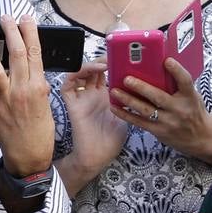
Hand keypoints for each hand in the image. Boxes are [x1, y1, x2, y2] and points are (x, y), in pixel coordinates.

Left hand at [0, 15, 54, 176]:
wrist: (29, 154)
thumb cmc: (39, 128)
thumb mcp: (44, 101)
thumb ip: (34, 82)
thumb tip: (28, 66)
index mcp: (38, 85)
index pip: (35, 51)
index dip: (30, 31)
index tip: (25, 18)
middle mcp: (22, 89)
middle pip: (16, 52)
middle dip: (9, 30)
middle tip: (5, 18)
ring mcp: (4, 98)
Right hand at [57, 61, 127, 195]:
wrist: (98, 156)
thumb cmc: (112, 139)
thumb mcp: (127, 115)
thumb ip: (130, 100)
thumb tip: (145, 85)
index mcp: (105, 96)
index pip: (106, 74)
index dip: (111, 63)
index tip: (123, 57)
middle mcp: (92, 95)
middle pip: (93, 70)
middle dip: (102, 60)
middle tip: (113, 56)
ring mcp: (81, 98)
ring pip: (79, 74)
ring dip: (89, 65)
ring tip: (102, 64)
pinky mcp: (72, 105)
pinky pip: (66, 86)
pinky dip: (74, 75)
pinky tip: (87, 72)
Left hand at [109, 58, 211, 160]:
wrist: (201, 137)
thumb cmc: (193, 111)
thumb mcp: (191, 96)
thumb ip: (177, 85)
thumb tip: (158, 66)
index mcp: (189, 97)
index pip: (185, 81)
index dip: (177, 70)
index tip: (166, 60)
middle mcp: (179, 109)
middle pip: (159, 97)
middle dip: (141, 88)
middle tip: (126, 78)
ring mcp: (168, 122)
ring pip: (145, 110)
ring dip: (128, 100)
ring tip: (114, 91)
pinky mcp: (159, 131)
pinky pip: (139, 123)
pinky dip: (126, 115)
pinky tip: (115, 107)